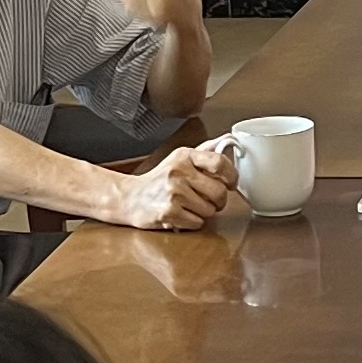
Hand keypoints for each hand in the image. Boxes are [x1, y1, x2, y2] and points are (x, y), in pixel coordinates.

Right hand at [111, 140, 235, 230]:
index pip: (219, 162)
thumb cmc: (159, 180)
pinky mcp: (169, 213)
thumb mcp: (180, 158)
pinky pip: (197, 223)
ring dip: (204, 212)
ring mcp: (174, 193)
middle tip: (209, 199)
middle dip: (218, 200)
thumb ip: (205, 151)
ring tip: (189, 205)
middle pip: (219, 192)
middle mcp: (179, 172)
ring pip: (210, 210)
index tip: (231, 183)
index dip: (232, 176)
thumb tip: (229, 140)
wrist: (130, 198)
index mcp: (184, 156)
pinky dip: (193, 222)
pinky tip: (181, 214)